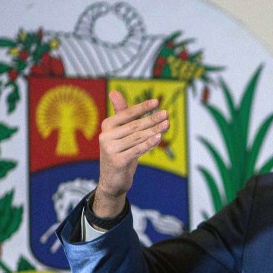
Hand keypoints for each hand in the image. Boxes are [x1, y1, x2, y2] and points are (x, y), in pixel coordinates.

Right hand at [94, 91, 168, 217]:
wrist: (112, 180)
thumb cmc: (120, 153)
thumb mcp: (120, 134)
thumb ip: (121, 114)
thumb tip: (114, 91)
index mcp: (107, 126)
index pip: (127, 114)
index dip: (142, 108)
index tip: (156, 102)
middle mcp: (105, 136)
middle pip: (134, 126)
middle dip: (152, 119)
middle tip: (166, 114)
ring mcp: (110, 149)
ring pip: (137, 137)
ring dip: (154, 130)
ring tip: (167, 124)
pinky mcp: (117, 161)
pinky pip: (136, 150)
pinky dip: (148, 144)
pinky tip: (159, 137)